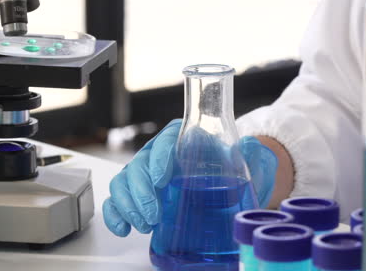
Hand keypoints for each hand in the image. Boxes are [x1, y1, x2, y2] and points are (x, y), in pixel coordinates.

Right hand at [102, 119, 278, 236]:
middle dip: (142, 191)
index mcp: (185, 136)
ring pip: (124, 181)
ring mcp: (148, 174)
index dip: (160, 158)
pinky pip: (118, 200)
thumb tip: (247, 146)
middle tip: (153, 214)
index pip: (166, 139)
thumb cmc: (236, 166)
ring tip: (145, 225)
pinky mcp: (142, 195)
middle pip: (140, 163)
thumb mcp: (250, 158)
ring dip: (128, 204)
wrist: (233, 182)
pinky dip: (115, 214)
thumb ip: (250, 152)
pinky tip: (123, 228)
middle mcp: (162, 152)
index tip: (161, 178)